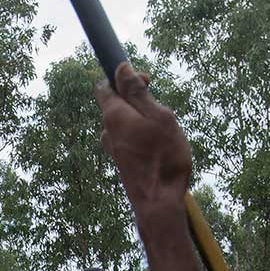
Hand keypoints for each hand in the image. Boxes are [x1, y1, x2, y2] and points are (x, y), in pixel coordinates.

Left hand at [94, 62, 191, 209]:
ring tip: (164, 132)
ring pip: (126, 123)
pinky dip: (143, 136)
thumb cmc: (163, 158)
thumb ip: (137, 92)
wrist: (159, 202)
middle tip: (162, 110)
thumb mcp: (157, 116)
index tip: (148, 81)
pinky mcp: (122, 161)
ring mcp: (113, 148)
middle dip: (137, 100)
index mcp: (113, 115)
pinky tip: (160, 147)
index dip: (123, 77)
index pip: (105, 85)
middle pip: (117, 104)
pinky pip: (130, 139)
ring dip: (142, 120)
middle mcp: (108, 131)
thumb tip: (121, 68)